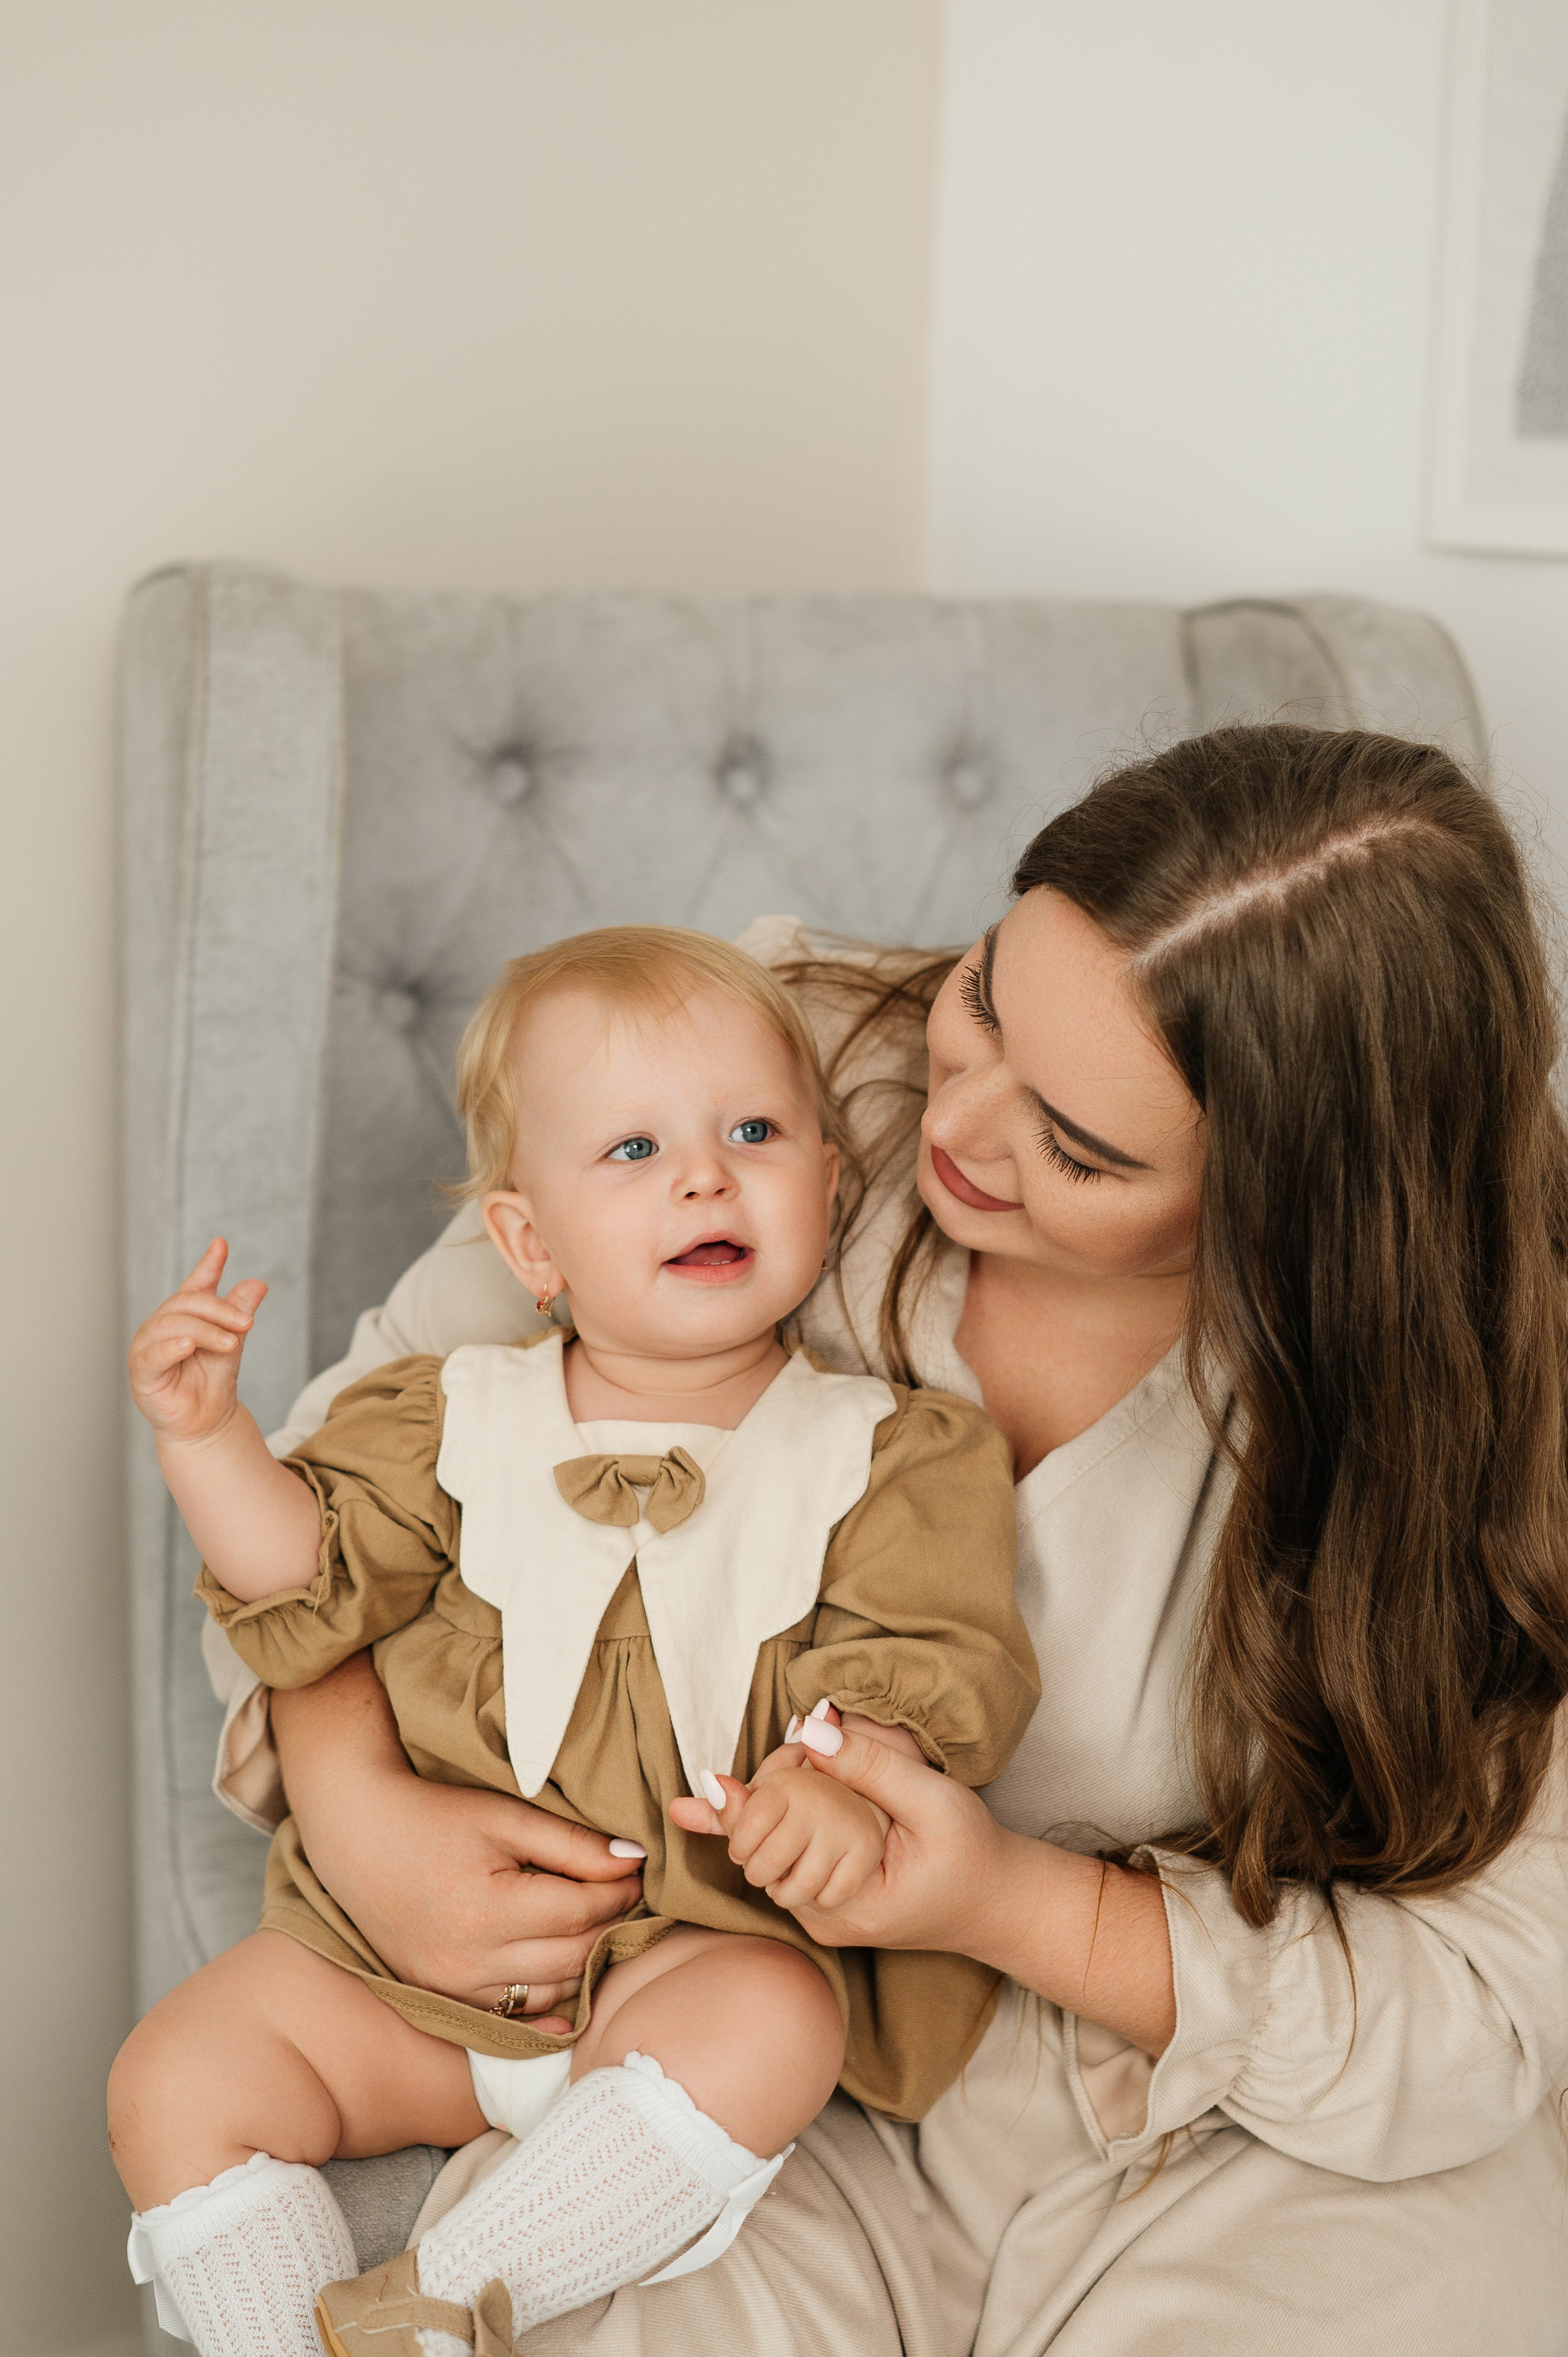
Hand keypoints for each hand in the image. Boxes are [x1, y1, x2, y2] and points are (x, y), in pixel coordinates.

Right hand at [128, 1238, 266, 1445]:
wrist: (207, 1422)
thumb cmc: (213, 1380)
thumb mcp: (232, 1341)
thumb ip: (238, 1313)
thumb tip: (258, 1283)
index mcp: (182, 1315)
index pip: (195, 1286)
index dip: (208, 1265)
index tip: (221, 1244)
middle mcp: (161, 1326)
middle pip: (185, 1304)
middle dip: (219, 1310)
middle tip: (247, 1322)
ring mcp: (147, 1348)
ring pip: (172, 1326)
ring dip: (205, 1331)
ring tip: (231, 1342)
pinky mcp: (141, 1373)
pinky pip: (152, 1356)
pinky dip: (170, 1348)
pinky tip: (187, 1345)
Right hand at [272, 1657, 644, 2023]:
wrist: (358, 1837)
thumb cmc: (434, 1816)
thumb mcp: (505, 1816)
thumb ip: (572, 1843)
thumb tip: (634, 1860)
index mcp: (486, 1911)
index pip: (580, 1912)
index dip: (619, 1891)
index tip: (637, 1871)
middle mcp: (468, 1962)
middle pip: (571, 1956)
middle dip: (609, 1926)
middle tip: (631, 1899)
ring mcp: (453, 1989)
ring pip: (548, 1992)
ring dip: (584, 1963)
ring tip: (603, 1927)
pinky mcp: (443, 1999)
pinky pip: (513, 2015)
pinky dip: (547, 1999)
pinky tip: (572, 1985)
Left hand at [687, 1723, 1177, 2056]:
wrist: (1003, 1901)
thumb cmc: (974, 1852)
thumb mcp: (932, 1801)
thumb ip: (871, 1766)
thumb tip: (811, 1731)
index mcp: (849, 1904)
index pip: (773, 1854)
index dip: (741, 1813)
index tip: (706, 1783)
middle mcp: (829, 1921)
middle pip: (764, 1861)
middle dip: (754, 1812)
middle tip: (748, 1764)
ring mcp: (831, 1919)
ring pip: (775, 1864)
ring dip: (770, 1822)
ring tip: (769, 1776)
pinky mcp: (836, 1908)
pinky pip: (795, 1867)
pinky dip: (787, 1833)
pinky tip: (787, 1798)